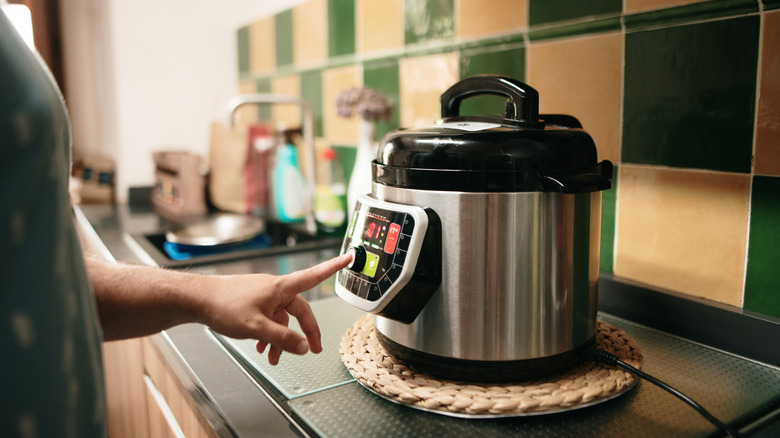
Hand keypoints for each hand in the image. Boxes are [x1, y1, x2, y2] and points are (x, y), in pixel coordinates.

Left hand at [200, 253, 351, 364]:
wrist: (197, 299)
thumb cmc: (224, 305)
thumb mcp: (256, 327)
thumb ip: (282, 339)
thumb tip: (303, 347)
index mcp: (281, 288)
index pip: (314, 275)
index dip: (334, 267)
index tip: (350, 256)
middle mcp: (275, 289)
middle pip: (299, 309)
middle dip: (305, 331)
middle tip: (313, 348)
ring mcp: (263, 295)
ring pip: (281, 318)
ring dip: (281, 338)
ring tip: (273, 358)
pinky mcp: (252, 301)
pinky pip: (268, 318)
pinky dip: (268, 333)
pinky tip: (260, 346)